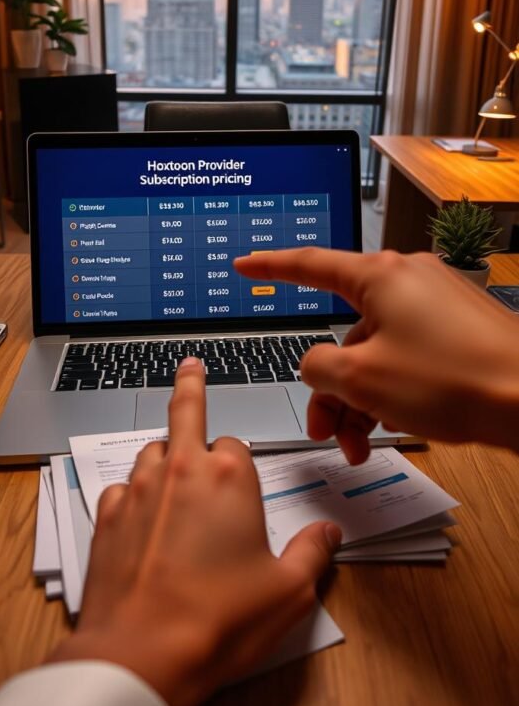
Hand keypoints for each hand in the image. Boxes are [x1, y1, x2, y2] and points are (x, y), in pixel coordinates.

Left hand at [50, 358, 340, 705]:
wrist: (142, 654)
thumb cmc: (217, 620)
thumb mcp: (288, 591)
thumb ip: (313, 553)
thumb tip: (328, 534)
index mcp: (230, 477)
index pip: (239, 445)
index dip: (243, 465)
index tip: (246, 484)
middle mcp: (181, 471)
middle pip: (184, 411)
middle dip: (189, 386)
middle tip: (189, 368)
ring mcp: (138, 491)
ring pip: (151, 450)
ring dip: (164, 455)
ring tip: (173, 472)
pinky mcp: (105, 517)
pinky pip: (120, 489)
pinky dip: (131, 495)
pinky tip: (141, 519)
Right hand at [235, 249, 518, 460]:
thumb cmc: (458, 379)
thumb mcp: (363, 378)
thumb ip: (318, 367)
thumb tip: (316, 366)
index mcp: (381, 276)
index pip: (311, 264)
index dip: (271, 266)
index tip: (247, 262)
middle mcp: (409, 281)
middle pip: (346, 332)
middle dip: (331, 386)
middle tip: (326, 429)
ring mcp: (436, 305)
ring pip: (376, 350)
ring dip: (360, 398)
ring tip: (360, 443)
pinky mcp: (456, 330)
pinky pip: (406, 356)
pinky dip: (391, 389)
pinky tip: (392, 425)